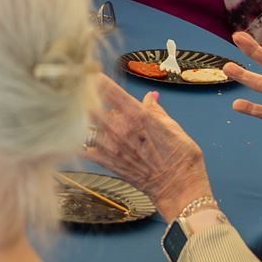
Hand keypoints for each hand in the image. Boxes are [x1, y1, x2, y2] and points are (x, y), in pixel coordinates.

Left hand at [83, 73, 213, 215]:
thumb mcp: (174, 128)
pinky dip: (81, 142)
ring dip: (84, 119)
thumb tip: (149, 97)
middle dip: (85, 98)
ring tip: (79, 112)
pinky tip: (80, 137)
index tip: (89, 71)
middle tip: (79, 91)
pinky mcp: (109, 164)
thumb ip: (156, 111)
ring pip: (87, 126)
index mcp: (139, 117)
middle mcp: (122, 130)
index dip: (97, 80)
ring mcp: (113, 148)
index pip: (112, 92)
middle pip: (92, 107)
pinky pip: (86, 149)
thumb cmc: (183, 159)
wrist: (179, 190)